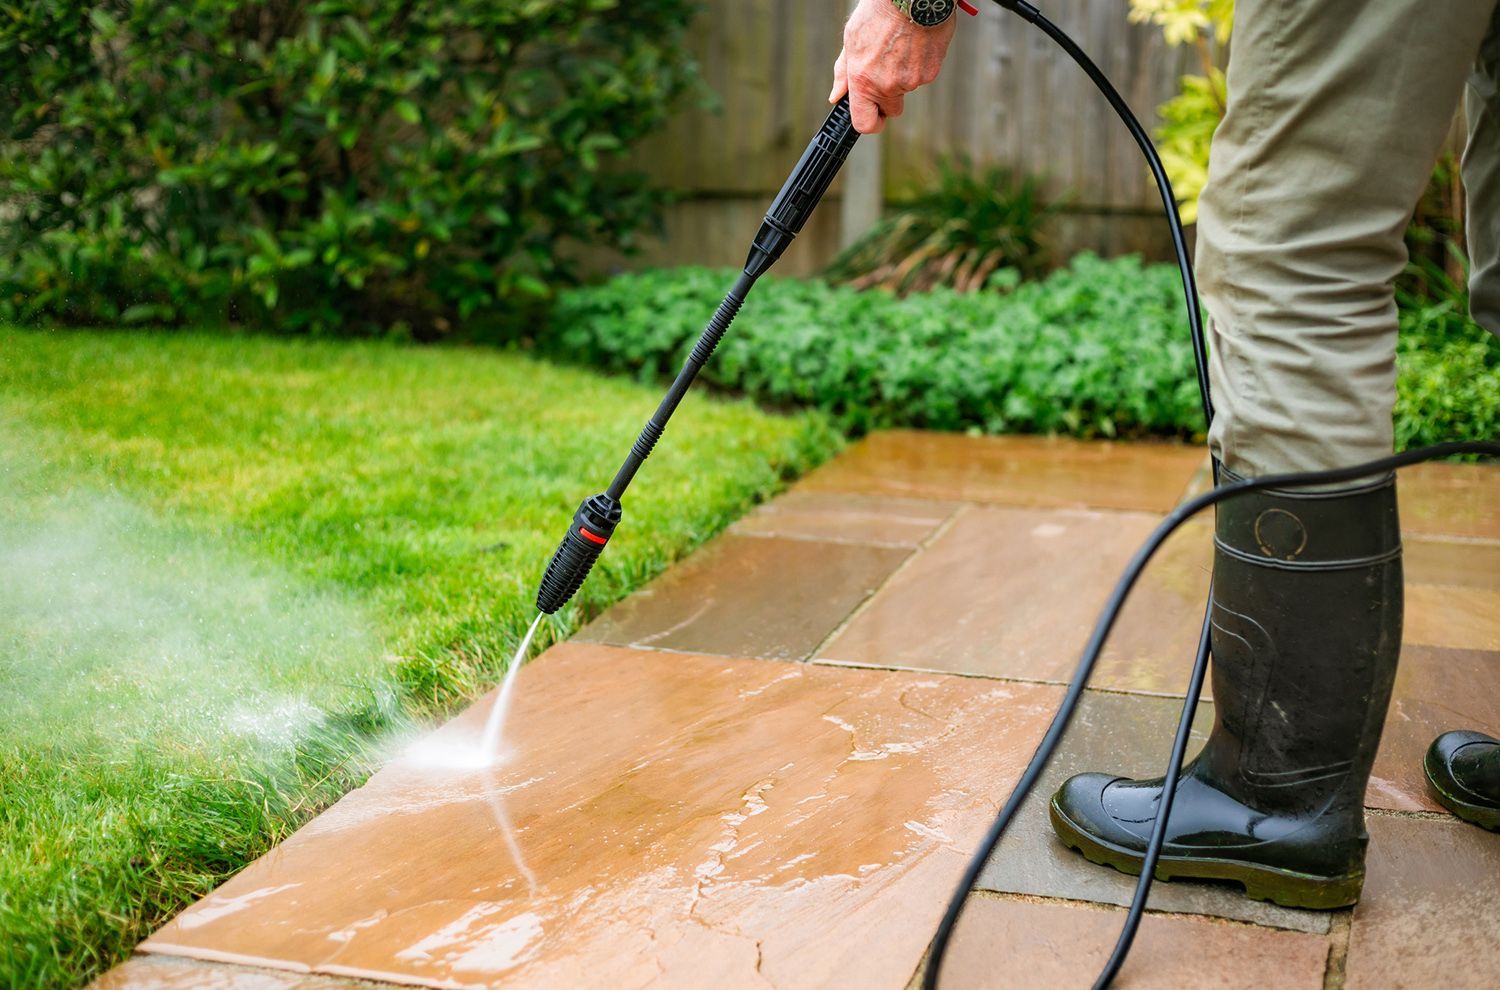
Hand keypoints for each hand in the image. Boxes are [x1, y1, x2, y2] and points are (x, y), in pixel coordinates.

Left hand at [830, 0, 957, 133]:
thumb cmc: (879, 13)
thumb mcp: (852, 40)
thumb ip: (844, 72)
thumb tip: (836, 97)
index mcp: (863, 80)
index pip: (865, 123)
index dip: (869, 123)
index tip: (872, 118)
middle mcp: (887, 86)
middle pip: (891, 110)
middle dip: (888, 98)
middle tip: (887, 72)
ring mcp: (911, 81)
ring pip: (908, 89)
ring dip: (904, 75)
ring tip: (899, 45)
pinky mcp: (931, 72)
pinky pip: (923, 76)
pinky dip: (919, 64)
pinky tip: (914, 42)